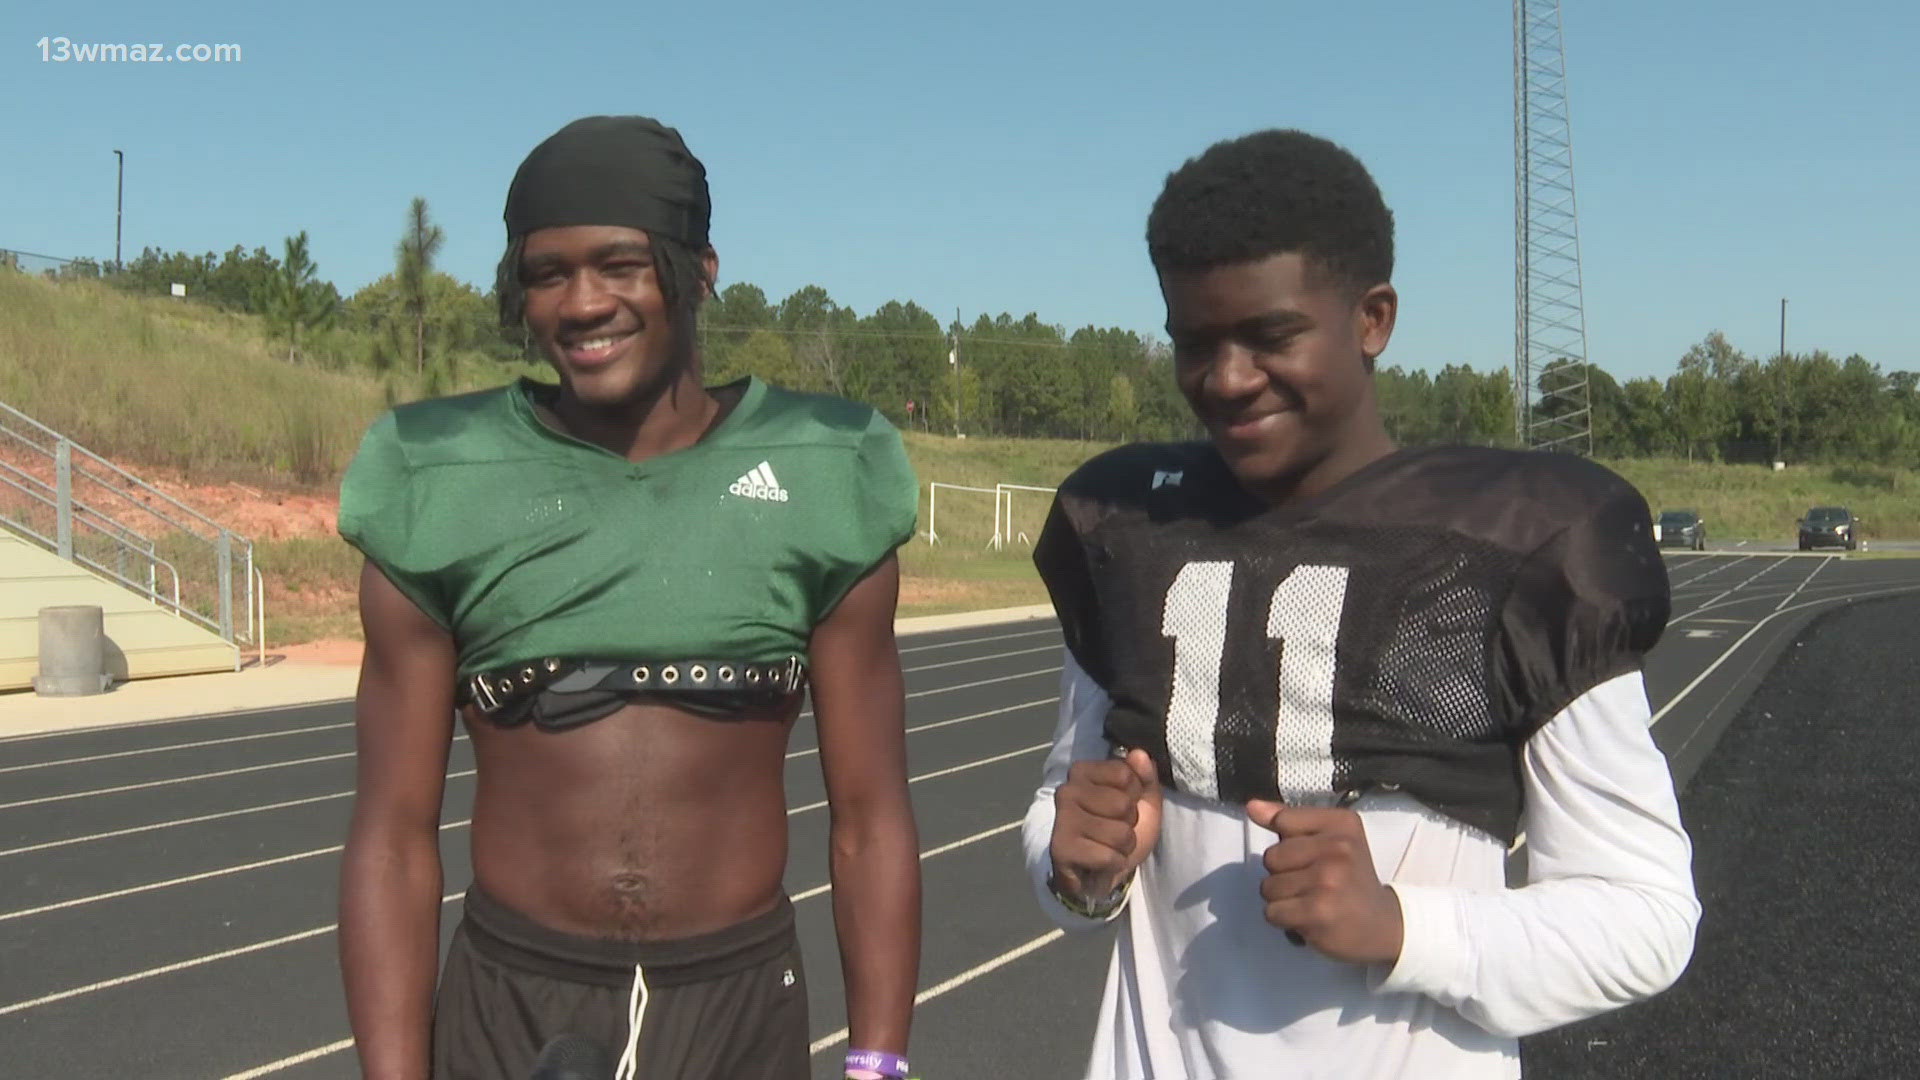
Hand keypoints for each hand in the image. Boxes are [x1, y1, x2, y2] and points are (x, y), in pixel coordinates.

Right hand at [1049, 749, 1162, 901]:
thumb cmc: (1119, 830)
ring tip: (1107, 846)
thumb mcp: (1142, 801)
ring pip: (1119, 833)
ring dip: (1123, 846)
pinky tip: (1099, 863)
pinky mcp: (1061, 849)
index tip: (1121, 806)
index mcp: (1082, 771)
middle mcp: (1066, 790)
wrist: (1097, 873)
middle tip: (1112, 829)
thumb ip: (1145, 776)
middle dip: (1128, 823)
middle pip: (1123, 804)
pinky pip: (1109, 857)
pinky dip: (1113, 863)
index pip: (1125, 774)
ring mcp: (1062, 820)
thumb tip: (1139, 754)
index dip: (1133, 794)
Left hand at [1247, 798, 1403, 965]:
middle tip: (1313, 884)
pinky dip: (1284, 920)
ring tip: (1311, 901)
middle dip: (1283, 874)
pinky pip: (1272, 912)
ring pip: (1268, 887)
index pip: (1283, 820)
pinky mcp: (1317, 912)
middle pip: (1271, 857)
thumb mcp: (1330, 840)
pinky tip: (1308, 919)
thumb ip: (1289, 820)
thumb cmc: (1350, 878)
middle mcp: (1338, 848)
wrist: (1382, 925)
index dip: (1289, 844)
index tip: (1313, 856)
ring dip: (1283, 899)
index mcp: (1342, 823)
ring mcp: (1328, 880)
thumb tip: (1252, 807)